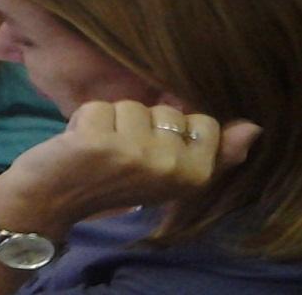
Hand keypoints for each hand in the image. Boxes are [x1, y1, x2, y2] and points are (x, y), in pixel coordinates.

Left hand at [0, 101, 262, 237]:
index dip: (172, 128)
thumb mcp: (168, 173)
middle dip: (139, 123)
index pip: (204, 121)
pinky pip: (98, 107)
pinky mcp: (100, 143)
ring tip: (98, 148)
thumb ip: (212, 152)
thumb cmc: (111, 182)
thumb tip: (252, 128)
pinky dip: (83, 119)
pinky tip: (76, 144)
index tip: (151, 152)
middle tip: (120, 152)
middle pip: (167, 110)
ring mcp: (137, 155)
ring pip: (131, 105)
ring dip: (109, 121)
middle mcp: (172, 167)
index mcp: (196, 176)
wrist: (52, 200)